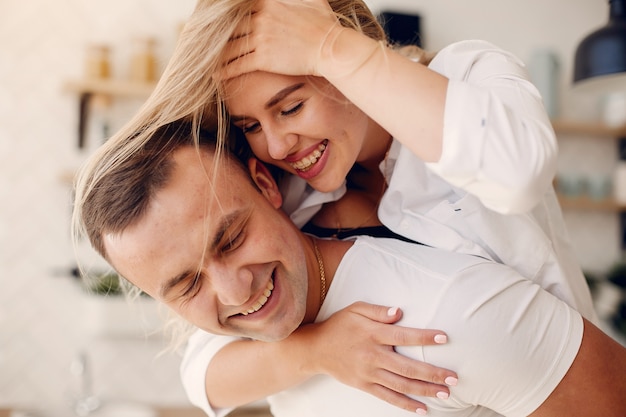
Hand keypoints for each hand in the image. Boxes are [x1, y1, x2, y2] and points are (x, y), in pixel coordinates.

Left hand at [219, 0, 342, 79]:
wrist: (329, 47)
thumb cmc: (323, 23)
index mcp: (268, 3)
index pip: (239, 8)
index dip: (226, 17)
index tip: (216, 24)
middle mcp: (261, 18)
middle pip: (232, 27)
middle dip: (217, 36)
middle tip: (205, 43)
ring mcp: (261, 38)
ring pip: (232, 46)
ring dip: (217, 55)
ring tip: (207, 60)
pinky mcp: (263, 58)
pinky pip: (238, 64)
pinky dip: (225, 71)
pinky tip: (216, 75)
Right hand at [303, 302, 457, 413]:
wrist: (316, 349)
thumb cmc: (340, 325)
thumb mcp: (356, 309)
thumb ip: (378, 310)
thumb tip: (399, 312)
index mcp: (372, 334)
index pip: (403, 336)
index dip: (423, 338)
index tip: (443, 338)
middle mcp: (372, 355)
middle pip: (407, 366)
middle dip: (432, 373)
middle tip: (454, 377)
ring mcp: (368, 373)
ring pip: (401, 384)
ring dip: (425, 389)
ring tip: (445, 393)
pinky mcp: (364, 385)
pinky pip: (388, 397)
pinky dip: (406, 404)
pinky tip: (423, 408)